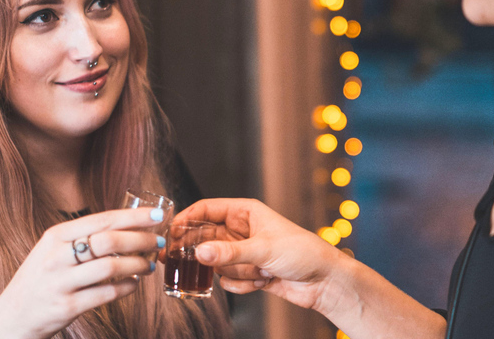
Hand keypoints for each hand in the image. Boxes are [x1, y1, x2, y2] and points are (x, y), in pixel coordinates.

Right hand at [0, 208, 164, 338]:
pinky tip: (134, 284)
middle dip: (141, 240)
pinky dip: (126, 287)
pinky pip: (106, 294)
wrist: (11, 317)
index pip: (102, 219)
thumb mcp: (53, 250)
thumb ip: (84, 236)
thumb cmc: (42, 278)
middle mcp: (56, 257)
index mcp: (55, 236)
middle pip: (109, 241)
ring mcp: (60, 283)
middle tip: (158, 242)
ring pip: (110, 267)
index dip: (134, 216)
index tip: (158, 215)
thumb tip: (130, 223)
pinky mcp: (66, 307)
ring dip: (137, 264)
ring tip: (149, 265)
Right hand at [173, 198, 347, 310]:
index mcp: (245, 211)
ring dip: (235, 272)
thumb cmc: (302, 253)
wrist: (323, 281)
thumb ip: (230, 253)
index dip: (185, 219)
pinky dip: (242, 284)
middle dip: (203, 253)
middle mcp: (241, 229)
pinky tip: (264, 281)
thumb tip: (199, 253)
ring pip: (217, 263)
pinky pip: (228, 279)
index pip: (206, 208)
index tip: (169, 234)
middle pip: (204, 237)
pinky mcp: (248, 271)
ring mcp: (243, 251)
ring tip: (259, 272)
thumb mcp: (265, 249)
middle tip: (184, 261)